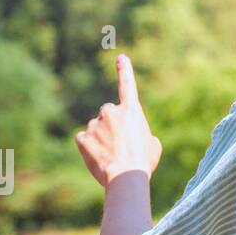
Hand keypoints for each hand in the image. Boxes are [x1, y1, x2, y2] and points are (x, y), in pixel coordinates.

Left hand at [75, 54, 161, 186]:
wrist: (126, 177)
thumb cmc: (143, 162)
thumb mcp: (152, 145)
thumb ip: (141, 133)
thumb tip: (134, 137)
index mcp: (132, 111)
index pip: (128, 86)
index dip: (124, 71)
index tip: (120, 57)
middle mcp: (111, 112)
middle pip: (108, 114)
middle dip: (111, 126)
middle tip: (119, 145)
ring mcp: (95, 124)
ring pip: (96, 128)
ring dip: (101, 139)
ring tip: (111, 156)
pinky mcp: (82, 137)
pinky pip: (84, 139)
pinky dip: (89, 147)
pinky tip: (98, 158)